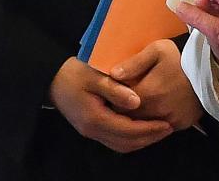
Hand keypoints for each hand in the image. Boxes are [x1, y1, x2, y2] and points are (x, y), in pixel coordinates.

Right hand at [48, 57, 172, 152]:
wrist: (50, 78)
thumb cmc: (72, 72)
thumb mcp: (94, 75)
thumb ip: (115, 89)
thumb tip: (137, 102)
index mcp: (95, 118)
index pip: (128, 130)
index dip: (149, 129)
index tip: (167, 123)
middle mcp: (93, 130)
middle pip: (126, 142)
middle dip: (149, 137)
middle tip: (169, 128)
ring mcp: (90, 132)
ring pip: (121, 145)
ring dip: (141, 140)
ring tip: (159, 130)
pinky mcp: (89, 128)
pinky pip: (114, 141)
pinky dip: (130, 139)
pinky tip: (141, 129)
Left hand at [109, 39, 201, 130]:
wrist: (210, 69)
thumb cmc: (180, 57)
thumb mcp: (157, 50)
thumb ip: (134, 63)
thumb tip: (113, 75)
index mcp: (148, 93)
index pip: (118, 104)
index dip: (112, 98)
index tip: (110, 91)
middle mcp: (157, 111)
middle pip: (128, 117)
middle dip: (121, 109)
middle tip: (118, 99)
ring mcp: (169, 121)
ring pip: (141, 126)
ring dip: (135, 118)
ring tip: (132, 104)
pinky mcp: (179, 125)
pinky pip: (157, 129)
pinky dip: (151, 123)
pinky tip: (150, 109)